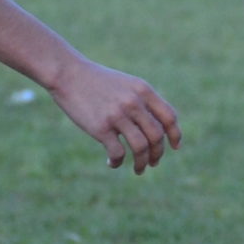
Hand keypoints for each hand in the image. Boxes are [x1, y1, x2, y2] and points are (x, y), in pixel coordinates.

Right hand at [49, 58, 181, 173]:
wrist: (68, 74)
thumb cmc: (97, 81)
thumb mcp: (126, 84)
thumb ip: (142, 101)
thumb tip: (158, 128)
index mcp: (143, 90)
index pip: (169, 117)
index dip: (175, 134)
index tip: (175, 147)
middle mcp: (133, 102)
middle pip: (156, 136)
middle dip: (158, 153)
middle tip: (153, 162)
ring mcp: (117, 115)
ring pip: (141, 147)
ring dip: (142, 163)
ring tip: (139, 169)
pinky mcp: (101, 127)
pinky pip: (117, 153)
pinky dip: (117, 162)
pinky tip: (112, 163)